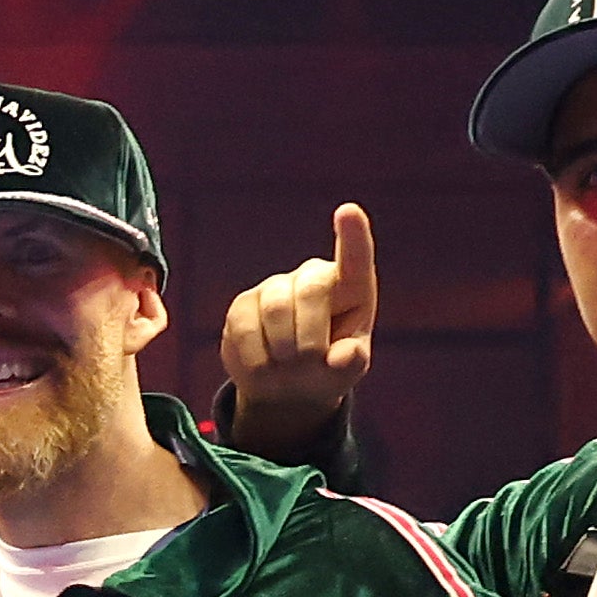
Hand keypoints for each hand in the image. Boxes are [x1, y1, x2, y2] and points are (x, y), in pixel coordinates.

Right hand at [216, 200, 378, 459]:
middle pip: (310, 291)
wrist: (287, 385)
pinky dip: (258, 360)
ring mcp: (274, 288)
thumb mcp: (348, 371)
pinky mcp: (242, 306)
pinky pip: (246, 330)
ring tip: (288, 368)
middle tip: (310, 365)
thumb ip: (352, 362)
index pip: (354, 257)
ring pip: (275, 310)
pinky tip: (266, 366)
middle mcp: (312, 277)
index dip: (352, 234)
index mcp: (351, 287)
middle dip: (310, 338)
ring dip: (284, 352)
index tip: (348, 211)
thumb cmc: (327, 370)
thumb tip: (342, 357)